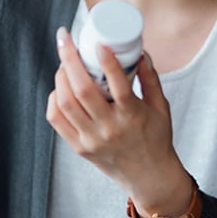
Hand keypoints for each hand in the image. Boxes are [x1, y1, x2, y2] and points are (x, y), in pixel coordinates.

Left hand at [46, 27, 192, 216]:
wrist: (149, 177)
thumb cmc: (156, 139)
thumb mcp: (161, 107)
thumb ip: (150, 79)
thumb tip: (140, 51)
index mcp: (133, 117)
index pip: (118, 86)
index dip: (107, 62)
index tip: (99, 43)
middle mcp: (110, 129)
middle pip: (82, 90)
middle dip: (69, 59)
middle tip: (65, 40)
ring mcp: (91, 140)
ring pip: (65, 103)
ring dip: (60, 77)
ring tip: (65, 62)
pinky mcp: (79, 148)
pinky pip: (57, 120)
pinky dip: (54, 99)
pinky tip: (61, 88)